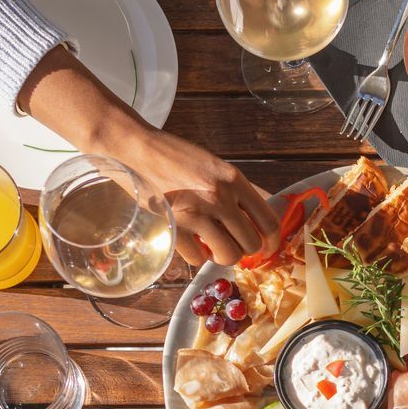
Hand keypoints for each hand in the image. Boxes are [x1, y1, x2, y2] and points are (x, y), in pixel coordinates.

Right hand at [18, 45, 277, 265]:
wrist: (135, 150)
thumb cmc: (176, 158)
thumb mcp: (215, 167)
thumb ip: (239, 191)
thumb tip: (263, 216)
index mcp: (234, 180)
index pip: (269, 220)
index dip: (272, 240)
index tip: (267, 246)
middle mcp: (219, 197)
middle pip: (251, 243)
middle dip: (243, 248)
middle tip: (232, 243)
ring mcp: (196, 214)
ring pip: (228, 255)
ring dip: (221, 255)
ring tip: (212, 245)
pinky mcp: (174, 227)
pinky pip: (196, 258)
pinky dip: (194, 254)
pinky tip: (189, 240)